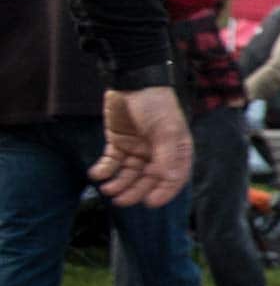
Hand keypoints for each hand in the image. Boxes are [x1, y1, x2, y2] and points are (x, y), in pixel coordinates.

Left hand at [91, 86, 192, 206]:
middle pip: (148, 180)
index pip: (173, 178)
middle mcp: (158, 154)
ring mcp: (138, 149)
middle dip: (134, 191)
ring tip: (107, 190)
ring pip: (129, 174)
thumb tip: (167, 180)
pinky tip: (97, 174)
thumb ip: (166, 157)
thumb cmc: (156, 105)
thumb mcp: (166, 130)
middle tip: (120, 200)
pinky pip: (112, 162)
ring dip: (118, 184)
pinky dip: (104, 170)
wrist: (132, 82)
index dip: (163, 192)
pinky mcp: (119, 144)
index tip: (150, 203)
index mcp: (177, 151)